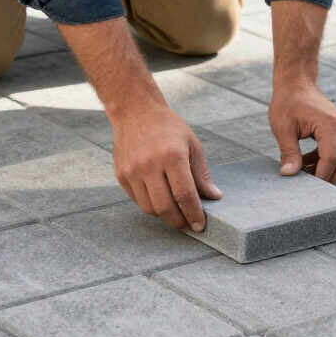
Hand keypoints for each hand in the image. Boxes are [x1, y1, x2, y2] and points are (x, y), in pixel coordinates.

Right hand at [113, 103, 221, 230]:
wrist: (135, 111)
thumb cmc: (168, 126)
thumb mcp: (192, 144)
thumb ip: (201, 173)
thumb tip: (214, 196)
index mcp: (172, 156)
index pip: (185, 195)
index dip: (194, 214)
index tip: (200, 225)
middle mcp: (150, 165)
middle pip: (165, 207)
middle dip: (179, 221)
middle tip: (188, 223)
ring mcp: (133, 171)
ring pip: (149, 208)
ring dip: (164, 216)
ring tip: (175, 213)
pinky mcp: (121, 175)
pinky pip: (137, 200)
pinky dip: (150, 205)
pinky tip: (159, 199)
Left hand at [269, 78, 335, 184]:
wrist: (296, 82)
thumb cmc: (287, 101)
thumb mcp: (282, 128)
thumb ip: (289, 152)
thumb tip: (289, 175)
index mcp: (330, 124)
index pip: (331, 159)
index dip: (320, 177)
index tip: (307, 188)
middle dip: (332, 178)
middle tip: (311, 187)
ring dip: (330, 170)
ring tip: (306, 172)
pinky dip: (328, 161)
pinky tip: (308, 162)